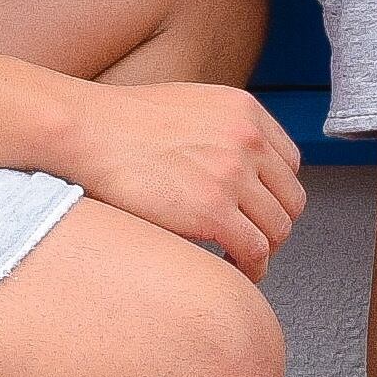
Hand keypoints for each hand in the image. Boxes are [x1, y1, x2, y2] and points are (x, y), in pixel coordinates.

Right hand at [55, 80, 307, 275]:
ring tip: (240, 259)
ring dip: (262, 250)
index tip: (258, 210)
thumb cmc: (121, 124)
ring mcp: (232, 174)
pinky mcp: (213, 210)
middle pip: (290, 199)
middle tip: (250, 240)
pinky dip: (251, 268)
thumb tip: (235, 167)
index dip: (274, 193)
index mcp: (244, 110)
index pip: (289, 163)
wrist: (86, 131)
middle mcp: (247, 139)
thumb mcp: (189, 107)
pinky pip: (254, 251)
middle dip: (272, 225)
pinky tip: (233, 269)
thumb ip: (221, 130)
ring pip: (278, 229)